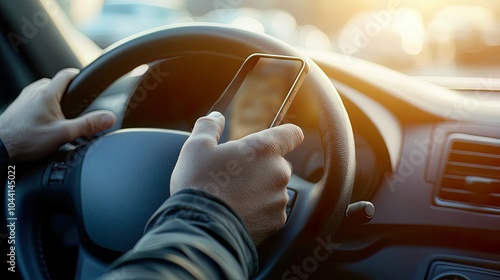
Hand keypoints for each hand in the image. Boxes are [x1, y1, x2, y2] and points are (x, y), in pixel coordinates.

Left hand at [0, 68, 115, 162]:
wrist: (0, 148)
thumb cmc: (25, 139)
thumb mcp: (64, 134)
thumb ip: (88, 125)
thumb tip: (108, 118)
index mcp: (48, 93)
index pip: (68, 74)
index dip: (79, 76)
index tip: (86, 82)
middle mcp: (34, 91)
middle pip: (57, 84)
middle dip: (68, 94)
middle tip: (76, 108)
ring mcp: (24, 98)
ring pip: (45, 92)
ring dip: (54, 100)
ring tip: (60, 117)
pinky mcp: (17, 107)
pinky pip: (34, 100)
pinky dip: (42, 107)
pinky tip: (44, 123)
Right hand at [170, 111, 303, 244]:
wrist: (201, 229)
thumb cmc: (199, 185)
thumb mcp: (196, 147)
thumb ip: (209, 127)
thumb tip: (215, 118)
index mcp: (264, 149)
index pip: (292, 134)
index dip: (284, 135)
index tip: (275, 139)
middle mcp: (279, 172)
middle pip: (278, 163)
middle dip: (260, 166)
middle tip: (234, 175)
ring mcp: (279, 199)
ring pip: (274, 188)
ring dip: (259, 189)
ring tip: (232, 197)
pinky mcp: (276, 222)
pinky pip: (270, 211)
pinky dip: (258, 211)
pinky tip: (237, 212)